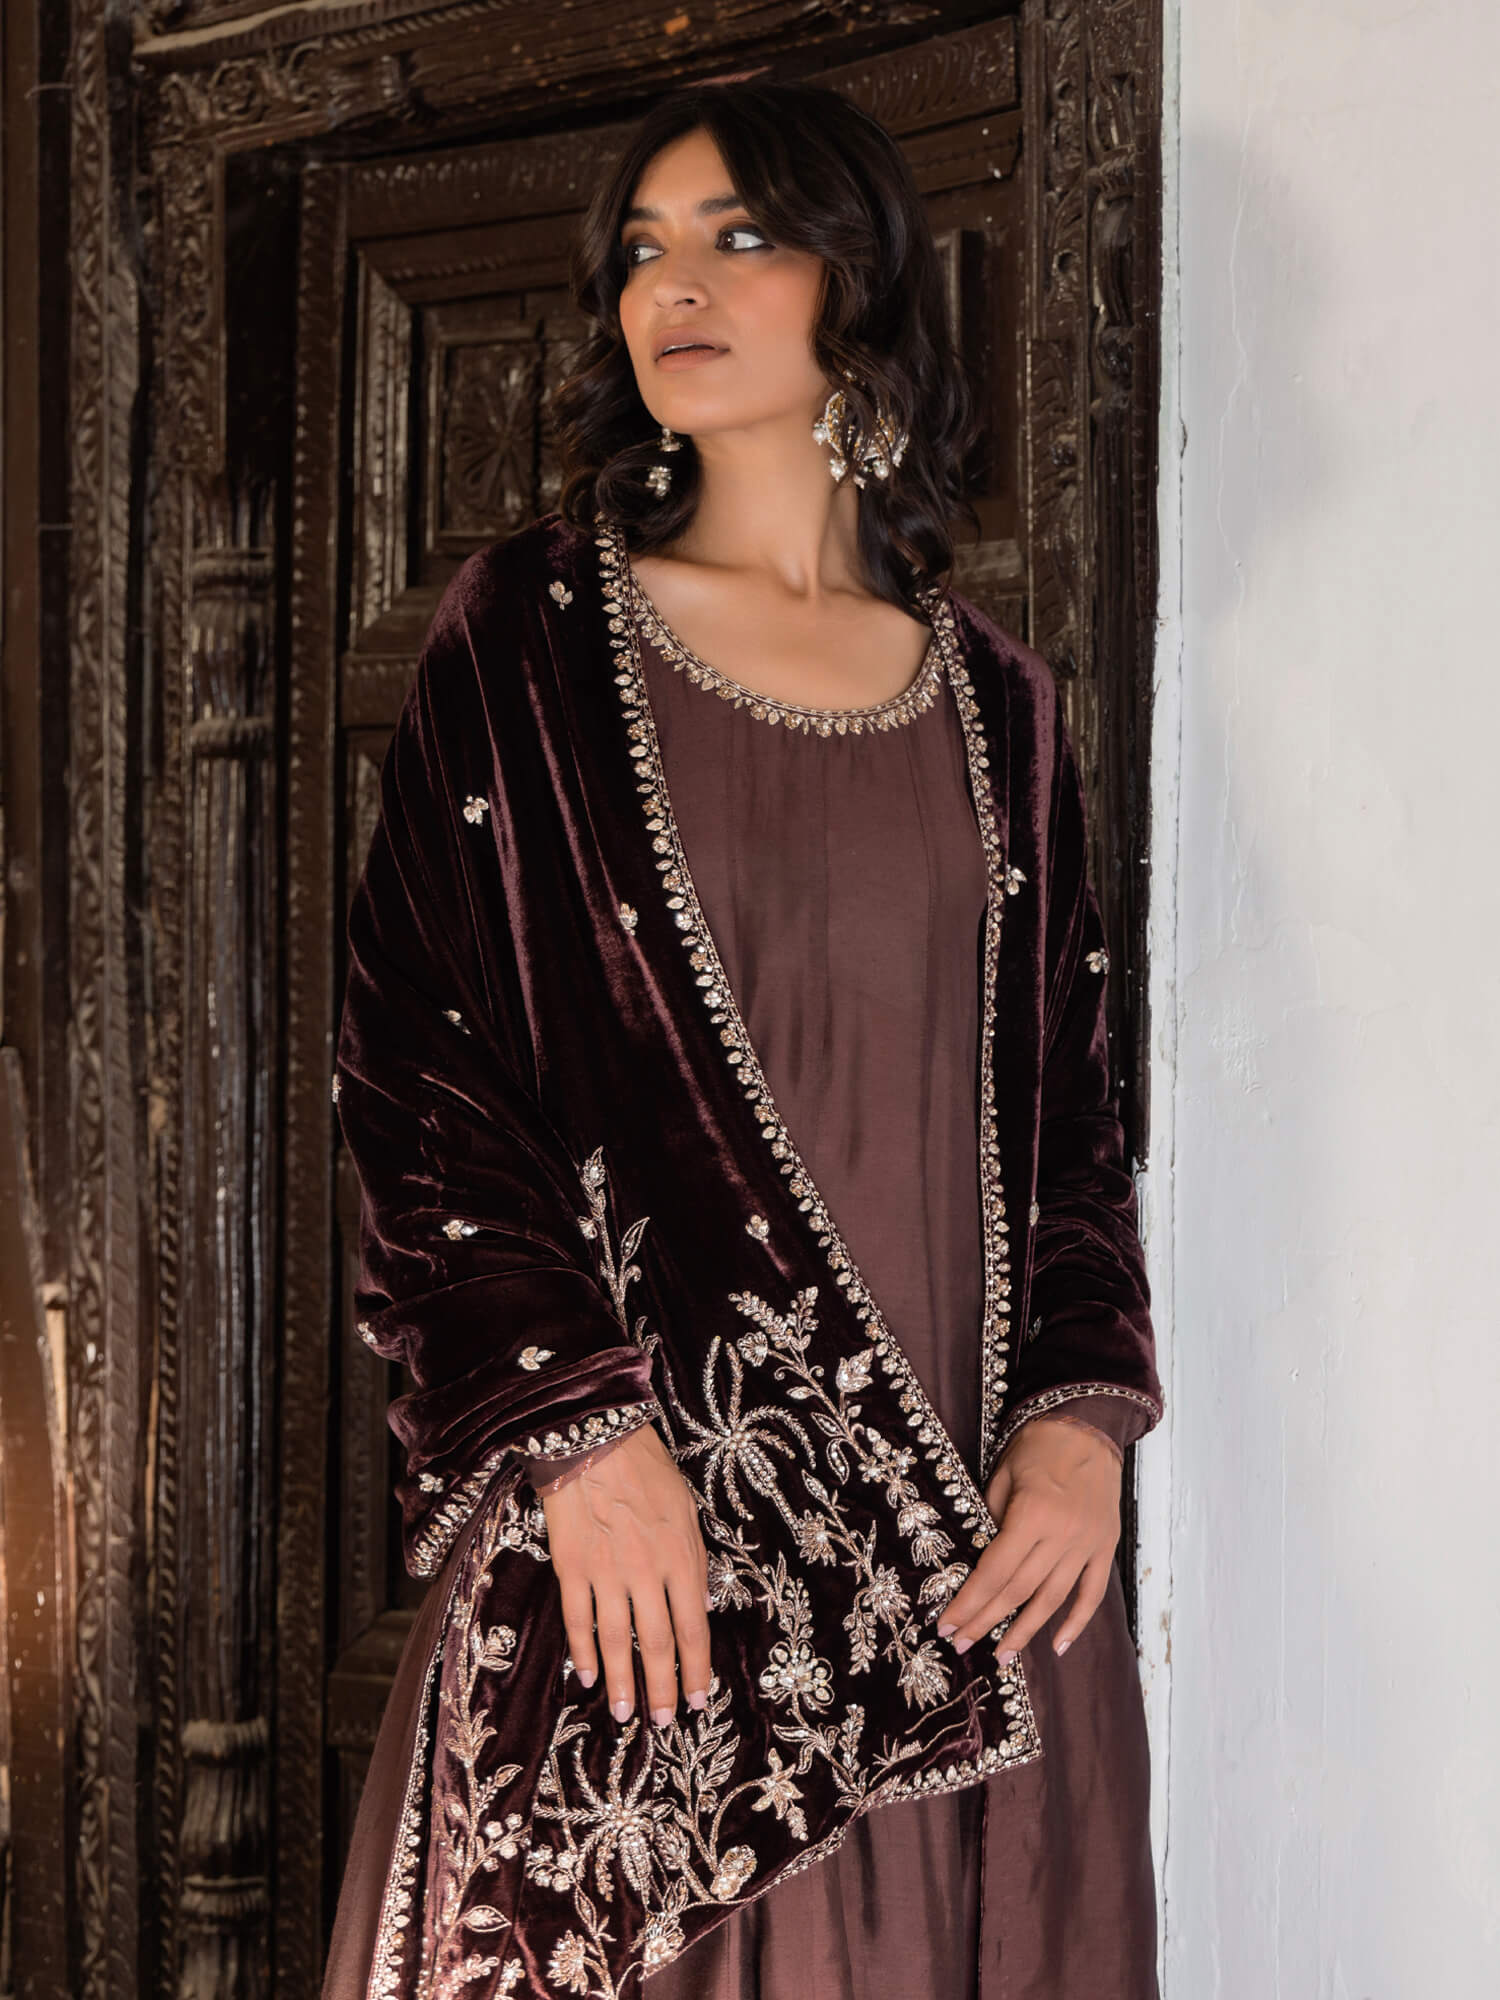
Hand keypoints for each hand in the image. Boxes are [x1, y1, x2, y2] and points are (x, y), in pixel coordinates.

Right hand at [540, 1422, 711, 1725]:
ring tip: (625, 1715)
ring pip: (617, 1642)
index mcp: (682, 1558)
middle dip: (663, 1690)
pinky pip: (578, 1620)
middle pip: (657, 1645)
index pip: (694, 1629)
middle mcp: (647, 1572)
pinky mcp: (572, 1568)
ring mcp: (607, 1573)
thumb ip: (694, 1562)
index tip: (701, 1700)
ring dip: (623, 1683)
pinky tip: (589, 1677)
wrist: (597, 1440)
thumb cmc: (648, 1471)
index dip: (697, 1670)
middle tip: (664, 1722)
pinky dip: (583, 1653)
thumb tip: (698, 1607)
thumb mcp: (687, 1513)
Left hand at [937, 1415, 1121, 1663]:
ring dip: (1025, 1631)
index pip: (993, 1572)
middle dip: (987, 1622)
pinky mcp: (1106, 1547)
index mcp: (1031, 1515)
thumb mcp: (1002, 1475)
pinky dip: (1076, 1622)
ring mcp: (1087, 1544)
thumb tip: (977, 1563)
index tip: (948, 1626)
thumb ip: (990, 1520)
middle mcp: (1062, 1535)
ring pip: (1053, 1600)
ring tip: (1002, 1657)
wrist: (1087, 1425)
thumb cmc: (1037, 1446)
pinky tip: (1057, 1644)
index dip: (969, 1602)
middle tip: (963, 1645)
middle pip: (1018, 1591)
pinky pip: (1091, 1593)